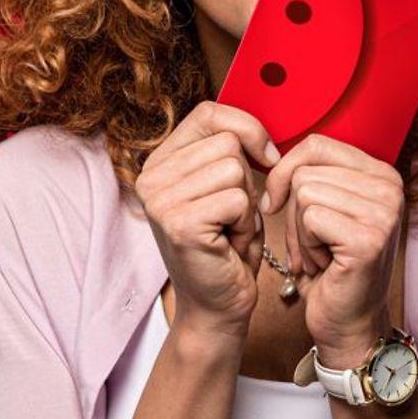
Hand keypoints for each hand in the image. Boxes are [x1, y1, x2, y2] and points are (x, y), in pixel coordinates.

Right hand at [134, 101, 280, 344]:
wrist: (218, 306)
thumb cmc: (228, 247)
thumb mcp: (225, 187)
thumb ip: (229, 151)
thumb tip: (259, 129)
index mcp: (160, 161)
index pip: (208, 113)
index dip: (247, 128)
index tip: (266, 157)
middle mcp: (150, 176)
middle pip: (227, 142)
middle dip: (247, 179)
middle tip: (232, 214)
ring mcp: (160, 200)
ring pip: (235, 170)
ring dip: (247, 203)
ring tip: (230, 228)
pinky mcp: (179, 223)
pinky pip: (237, 199)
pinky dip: (245, 223)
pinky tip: (229, 242)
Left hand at [259, 133, 404, 364]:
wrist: (346, 320)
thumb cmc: (329, 264)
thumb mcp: (323, 207)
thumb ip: (312, 172)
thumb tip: (267, 146)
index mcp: (381, 173)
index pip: (316, 144)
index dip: (285, 171)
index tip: (278, 201)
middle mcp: (390, 186)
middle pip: (305, 170)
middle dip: (292, 208)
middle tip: (310, 241)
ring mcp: (384, 211)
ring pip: (304, 192)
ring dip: (298, 229)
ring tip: (319, 253)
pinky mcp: (369, 238)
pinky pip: (309, 217)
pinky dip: (305, 244)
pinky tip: (323, 264)